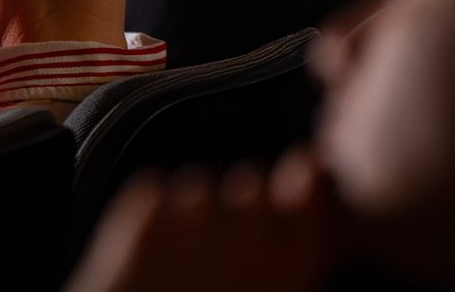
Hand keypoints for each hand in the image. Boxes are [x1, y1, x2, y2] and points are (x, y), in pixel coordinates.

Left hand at [65, 148, 331, 291]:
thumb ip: (300, 248)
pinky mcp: (143, 215)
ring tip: (182, 262)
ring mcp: (194, 218)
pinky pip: (153, 188)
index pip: (310, 174)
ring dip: (192, 210)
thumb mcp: (282, 291)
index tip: (294, 181)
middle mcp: (250, 229)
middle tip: (223, 251)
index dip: (302, 176)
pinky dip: (150, 212)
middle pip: (251, 180)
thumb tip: (309, 179)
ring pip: (199, 184)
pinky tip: (153, 254)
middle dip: (240, 206)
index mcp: (295, 257)